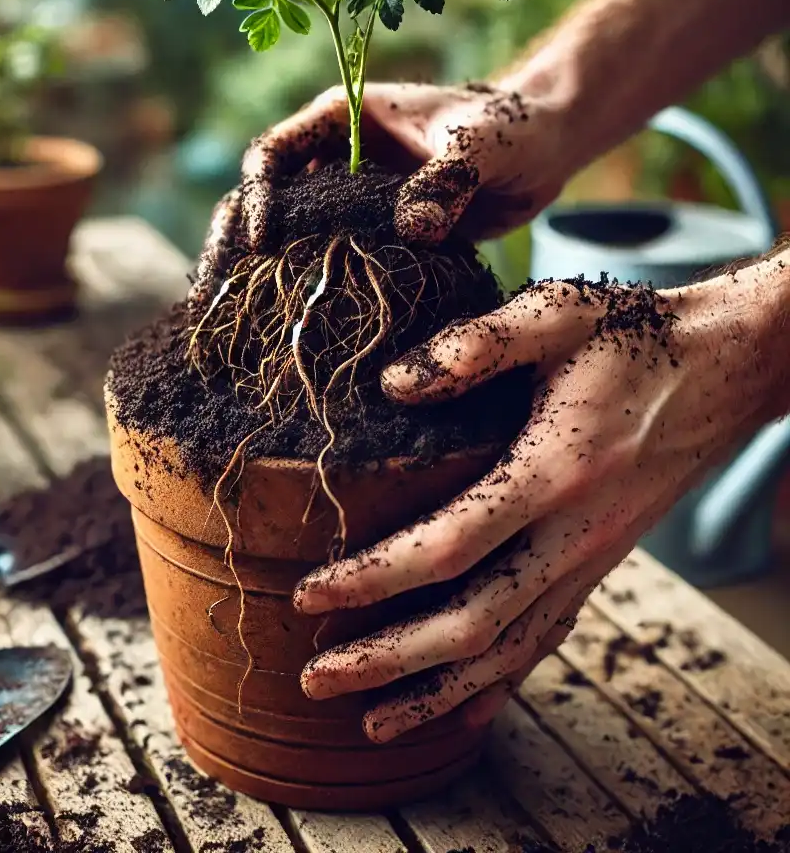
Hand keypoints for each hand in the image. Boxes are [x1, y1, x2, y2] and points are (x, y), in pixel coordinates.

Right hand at [189, 80, 568, 302]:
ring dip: (258, 275)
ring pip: (286, 239)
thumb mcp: (480, 144)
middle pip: (260, 201)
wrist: (542, 150)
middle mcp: (330, 160)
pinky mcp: (368, 237)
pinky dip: (305, 293)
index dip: (258, 196)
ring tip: (231, 323)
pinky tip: (288, 331)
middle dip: (233, 243)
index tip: (264, 241)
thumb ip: (446, 178)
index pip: (272, 154)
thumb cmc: (509, 127)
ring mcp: (346, 201)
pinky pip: (326, 265)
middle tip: (213, 293)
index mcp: (338, 120)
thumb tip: (413, 229)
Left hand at [293, 269, 779, 742]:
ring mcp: (592, 559)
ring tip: (368, 722)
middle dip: (388, 660)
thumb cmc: (634, 336)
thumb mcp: (556, 313)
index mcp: (555, 472)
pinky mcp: (599, 563)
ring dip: (436, 690)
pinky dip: (500, 682)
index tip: (309, 596)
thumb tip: (391, 385)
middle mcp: (576, 534)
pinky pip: (546, 639)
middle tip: (313, 681)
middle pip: (472, 623)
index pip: (449, 547)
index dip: (374, 578)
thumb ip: (475, 344)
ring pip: (509, 649)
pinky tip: (463, 711)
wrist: (726, 367)